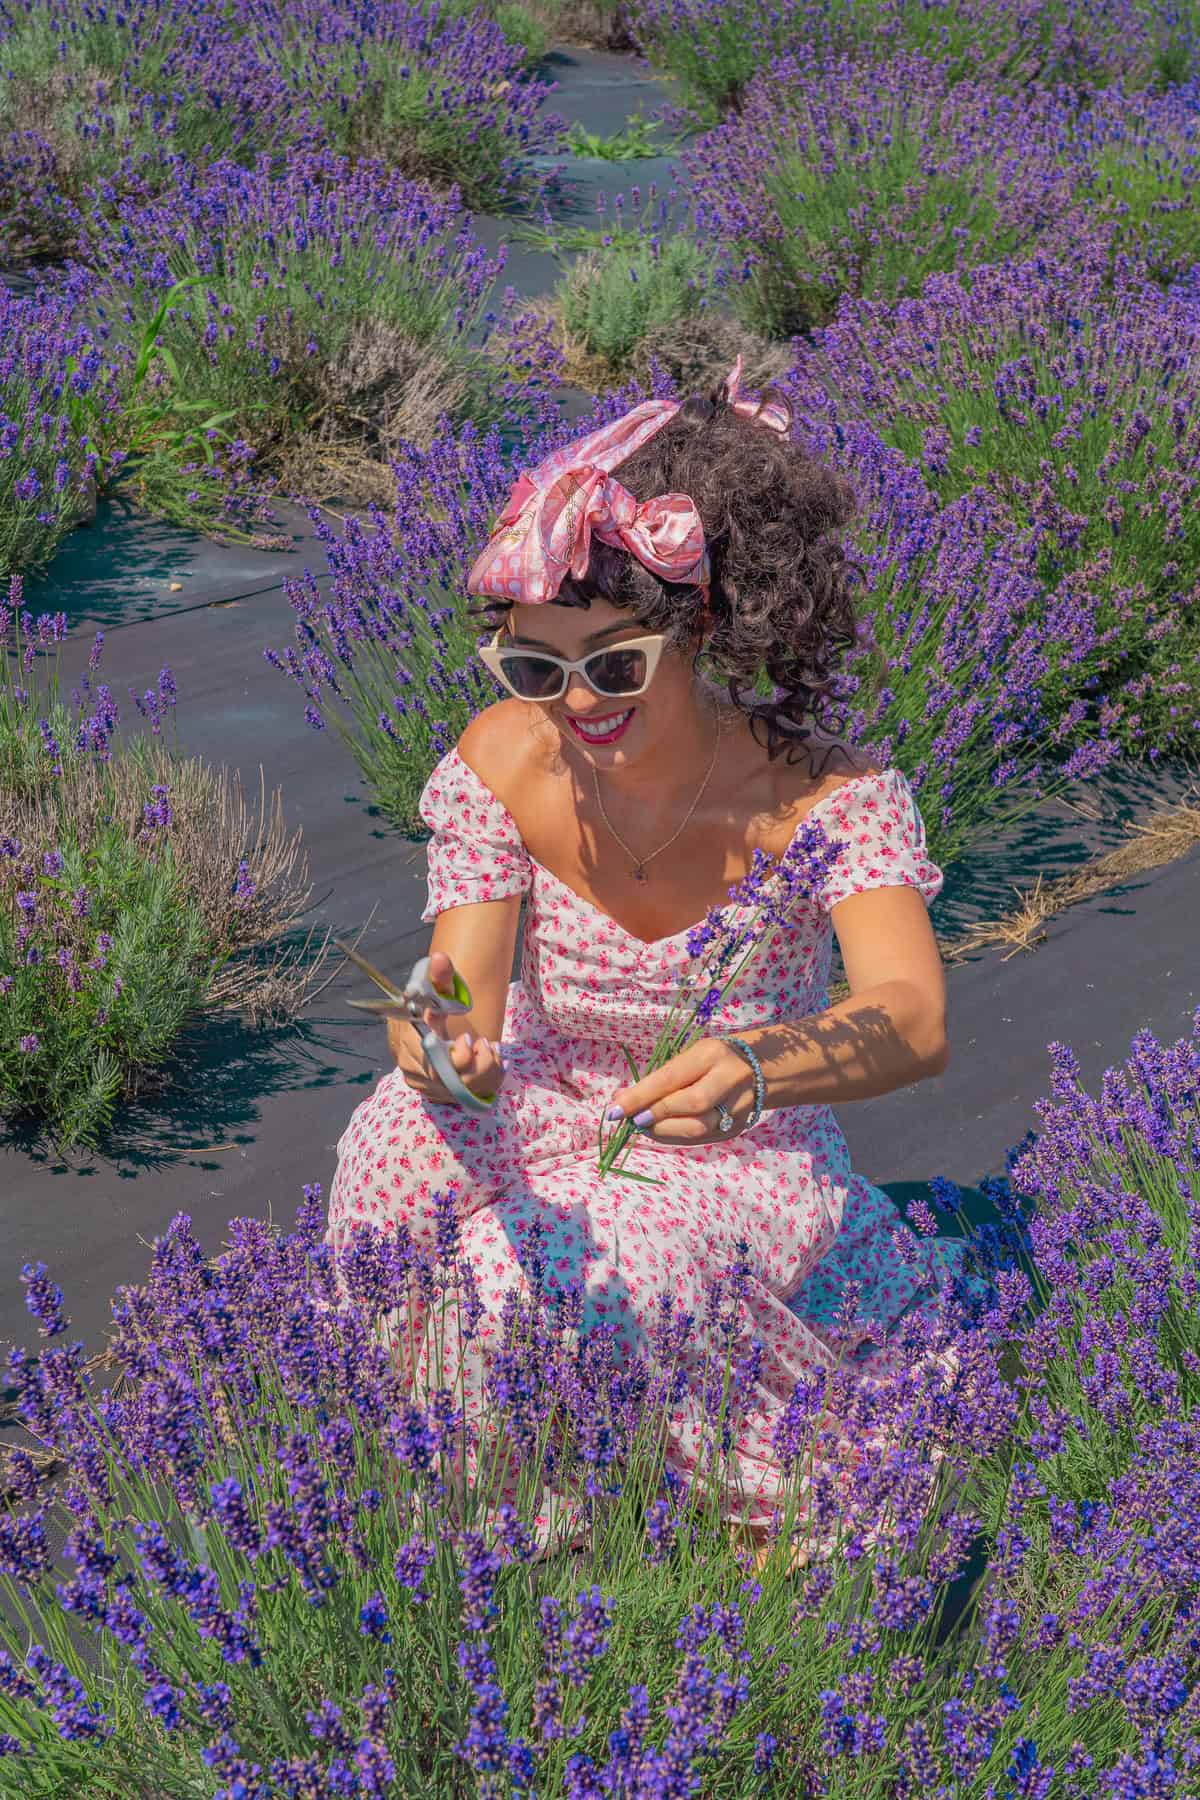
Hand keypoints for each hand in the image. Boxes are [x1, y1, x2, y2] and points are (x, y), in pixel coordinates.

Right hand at [387, 950, 505, 1105]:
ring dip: (485, 1068)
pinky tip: (491, 1058)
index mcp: (409, 1048)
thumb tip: (440, 957)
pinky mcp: (446, 1095)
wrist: (421, 1032)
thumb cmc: (428, 1010)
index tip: (468, 1038)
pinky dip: (490, 1076)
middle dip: (475, 1063)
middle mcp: (417, 1073)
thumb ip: (439, 979)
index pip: (434, 1065)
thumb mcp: (434, 993)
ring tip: (487, 1047)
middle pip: (452, 1083)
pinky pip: (475, 1093)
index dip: (458, 1057)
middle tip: (482, 1042)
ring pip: (466, 1090)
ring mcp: (431, 1088)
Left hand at [605, 1038, 756, 1145]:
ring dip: (662, 1131)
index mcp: (712, 1054)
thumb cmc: (715, 1058)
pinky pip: (702, 1138)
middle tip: (630, 1119)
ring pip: (698, 1128)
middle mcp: (729, 1080)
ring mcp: (738, 1107)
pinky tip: (660, 1131)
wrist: (765, 1068)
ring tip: (642, 1126)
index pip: (672, 1078)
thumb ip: (662, 1076)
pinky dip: (675, 1137)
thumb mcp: (692, 1055)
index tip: (614, 1108)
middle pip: (690, 1105)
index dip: (641, 1096)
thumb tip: (621, 1098)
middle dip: (654, 1116)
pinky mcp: (738, 1127)